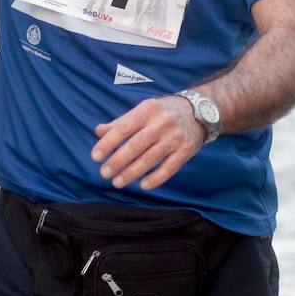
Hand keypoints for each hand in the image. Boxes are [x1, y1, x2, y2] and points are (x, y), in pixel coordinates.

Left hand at [90, 95, 204, 190]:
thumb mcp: (143, 110)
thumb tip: (99, 131)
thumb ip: (121, 122)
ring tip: (117, 182)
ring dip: (132, 172)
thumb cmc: (163, 112)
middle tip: (104, 173)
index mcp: (147, 110)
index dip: (108, 143)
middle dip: (118, 161)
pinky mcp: (186, 150)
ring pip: (151, 158)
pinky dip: (156, 178)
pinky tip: (143, 185)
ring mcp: (175, 137)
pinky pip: (169, 168)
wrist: (199, 111)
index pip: (123, 128)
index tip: (95, 156)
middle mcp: (161, 123)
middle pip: (136, 145)